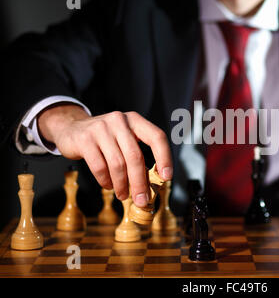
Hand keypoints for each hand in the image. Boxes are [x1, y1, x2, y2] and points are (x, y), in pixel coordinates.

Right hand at [37, 104, 172, 206]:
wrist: (71, 128)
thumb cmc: (104, 138)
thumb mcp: (124, 139)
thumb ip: (137, 155)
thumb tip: (150, 184)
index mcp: (135, 120)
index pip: (157, 137)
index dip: (165, 157)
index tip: (166, 177)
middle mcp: (120, 121)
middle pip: (136, 156)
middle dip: (140, 182)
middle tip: (142, 199)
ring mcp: (101, 129)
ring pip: (118, 164)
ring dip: (122, 185)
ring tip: (123, 195)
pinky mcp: (85, 140)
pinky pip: (100, 166)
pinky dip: (106, 181)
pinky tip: (109, 185)